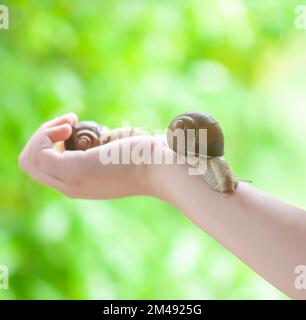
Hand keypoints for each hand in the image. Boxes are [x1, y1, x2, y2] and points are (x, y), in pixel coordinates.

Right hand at [19, 113, 163, 198]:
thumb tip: (100, 137)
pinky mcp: (76, 169)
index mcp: (80, 184)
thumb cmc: (147, 157)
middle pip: (31, 164)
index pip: (44, 168)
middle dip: (41, 136)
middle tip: (68, 123)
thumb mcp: (119, 153)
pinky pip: (39, 153)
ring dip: (42, 134)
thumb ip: (104, 150)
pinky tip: (70, 123)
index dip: (49, 144)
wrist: (163, 167)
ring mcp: (72, 181)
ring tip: (67, 123)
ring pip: (29, 159)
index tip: (71, 127)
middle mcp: (71, 188)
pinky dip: (47, 133)